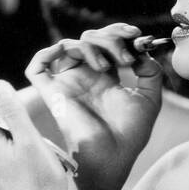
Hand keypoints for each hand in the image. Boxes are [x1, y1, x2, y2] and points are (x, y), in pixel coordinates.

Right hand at [25, 24, 163, 189]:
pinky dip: (48, 52)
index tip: (137, 38)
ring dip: (91, 46)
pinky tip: (75, 55)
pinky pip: (37, 67)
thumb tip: (142, 51)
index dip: (120, 33)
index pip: (106, 41)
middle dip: (110, 37)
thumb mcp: (150, 97)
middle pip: (89, 38)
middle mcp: (85, 78)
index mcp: (105, 78)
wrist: (114, 156)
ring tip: (108, 65)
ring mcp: (68, 84)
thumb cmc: (130, 134)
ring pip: (68, 45)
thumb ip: (151, 71)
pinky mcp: (52, 93)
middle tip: (126, 57)